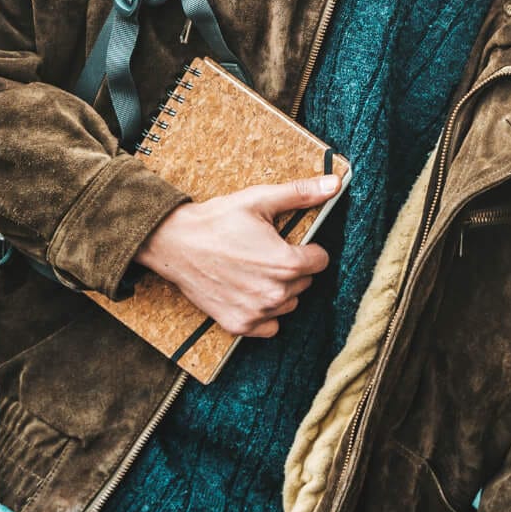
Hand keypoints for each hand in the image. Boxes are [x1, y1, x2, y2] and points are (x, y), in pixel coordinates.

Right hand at [134, 174, 338, 336]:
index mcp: (286, 263)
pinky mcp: (239, 325)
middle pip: (305, 282)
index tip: (290, 243)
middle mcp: (275, 293)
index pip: (321, 261)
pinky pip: (270, 326)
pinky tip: (250, 293)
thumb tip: (335, 184)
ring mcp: (257, 312)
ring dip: (280, 291)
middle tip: (266, 253)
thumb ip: (301, 194)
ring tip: (256, 271)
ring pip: (289, 304)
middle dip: (293, 268)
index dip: (308, 249)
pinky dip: (264, 314)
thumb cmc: (218, 220)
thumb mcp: (260, 200)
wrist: (175, 243)